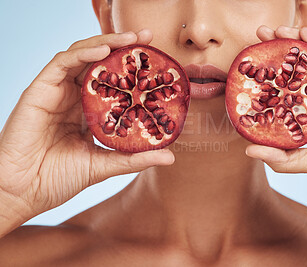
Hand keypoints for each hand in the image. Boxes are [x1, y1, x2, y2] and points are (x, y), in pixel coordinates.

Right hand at [0, 30, 174, 224]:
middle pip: (100, 63)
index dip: (132, 69)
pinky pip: (62, 63)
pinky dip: (83, 53)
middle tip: (147, 37)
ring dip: (106, 43)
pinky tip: (103, 51)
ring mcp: (57, 92)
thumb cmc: (59, 178)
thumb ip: (135, 158)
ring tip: (132, 38)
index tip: (156, 61)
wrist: (24, 192)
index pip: (113, 81)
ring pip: (82, 56)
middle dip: (123, 46)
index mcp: (89, 111)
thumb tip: (170, 156)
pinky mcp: (40, 90)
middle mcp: (74, 97)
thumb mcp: (104, 165)